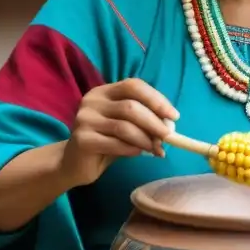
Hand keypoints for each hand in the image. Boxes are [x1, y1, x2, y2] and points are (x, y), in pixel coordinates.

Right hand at [64, 78, 178, 187]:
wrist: (75, 163)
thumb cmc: (106, 141)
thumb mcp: (126, 126)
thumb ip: (144, 122)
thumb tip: (170, 126)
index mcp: (104, 91)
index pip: (133, 86)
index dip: (156, 99)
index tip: (174, 116)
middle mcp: (92, 101)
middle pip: (131, 107)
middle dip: (154, 122)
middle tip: (168, 137)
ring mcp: (84, 119)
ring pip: (124, 127)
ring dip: (146, 139)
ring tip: (156, 149)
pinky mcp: (82, 139)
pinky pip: (115, 143)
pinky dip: (133, 149)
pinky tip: (138, 154)